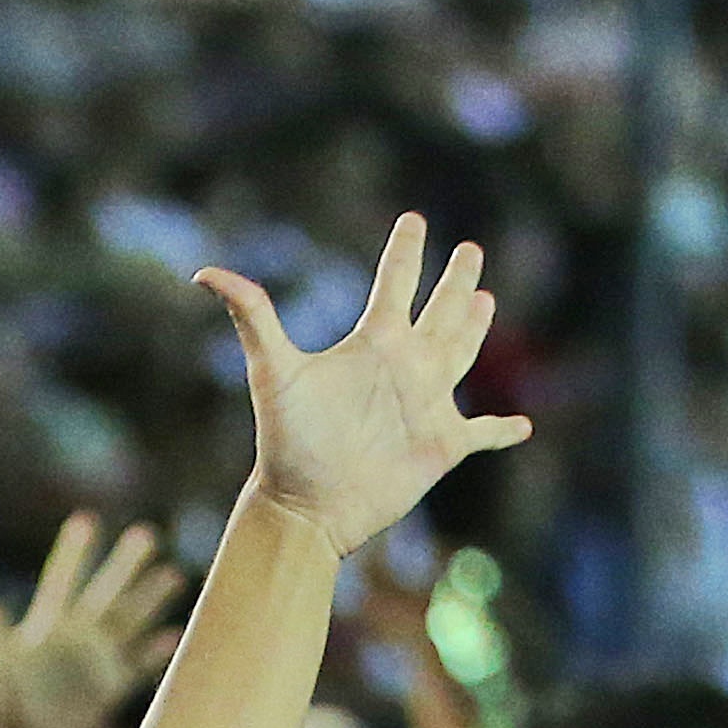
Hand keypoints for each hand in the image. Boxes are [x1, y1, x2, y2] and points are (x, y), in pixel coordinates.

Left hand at [0, 509, 174, 727]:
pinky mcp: (110, 687)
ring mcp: (96, 661)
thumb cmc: (7, 706)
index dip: (75, 551)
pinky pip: (139, 665)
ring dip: (151, 600)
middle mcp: (77, 637)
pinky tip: (176, 636)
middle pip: (107, 591)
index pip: (64, 578)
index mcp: (48, 625)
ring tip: (174, 576)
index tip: (87, 521)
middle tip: (147, 534)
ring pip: (130, 622)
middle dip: (127, 564)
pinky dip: (157, 652)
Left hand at [199, 215, 529, 548]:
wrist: (306, 507)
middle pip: (438, 311)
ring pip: (460, 354)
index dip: (406, 251)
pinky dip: (503, 431)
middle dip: (454, 282)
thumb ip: (251, 317)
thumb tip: (204, 272)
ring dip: (474, 328)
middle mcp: (402, 367)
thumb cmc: (288, 442)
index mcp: (371, 344)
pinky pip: (482, 434)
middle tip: (469, 249)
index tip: (414, 220)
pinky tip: (523, 426)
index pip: (394, 284)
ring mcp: (425, 406)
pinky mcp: (441, 446)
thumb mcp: (273, 372)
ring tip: (485, 300)